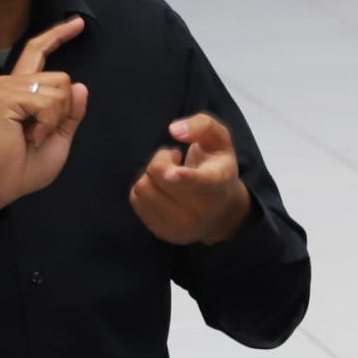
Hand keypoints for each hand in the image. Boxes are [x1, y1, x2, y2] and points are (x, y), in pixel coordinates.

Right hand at [0, 17, 87, 217]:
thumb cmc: (24, 165)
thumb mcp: (59, 138)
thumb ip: (70, 114)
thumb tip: (81, 86)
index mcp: (22, 89)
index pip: (39, 52)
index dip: (58, 35)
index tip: (78, 22)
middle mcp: (10, 81)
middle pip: (62, 77)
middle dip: (64, 110)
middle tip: (42, 134)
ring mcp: (4, 87)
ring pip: (58, 89)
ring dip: (55, 119)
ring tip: (34, 137)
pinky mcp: (3, 97)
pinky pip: (47, 101)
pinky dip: (48, 123)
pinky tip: (31, 137)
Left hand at [129, 113, 252, 245]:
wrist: (221, 213)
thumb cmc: (216, 167)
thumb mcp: (219, 140)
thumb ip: (202, 125)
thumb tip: (174, 130)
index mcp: (217, 182)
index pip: (198, 181)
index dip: (184, 177)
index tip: (174, 173)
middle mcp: (201, 209)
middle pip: (158, 174)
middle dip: (161, 160)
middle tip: (176, 161)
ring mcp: (182, 226)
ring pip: (143, 187)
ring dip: (152, 176)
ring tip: (170, 177)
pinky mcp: (164, 232)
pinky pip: (136, 200)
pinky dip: (145, 189)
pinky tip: (163, 191)